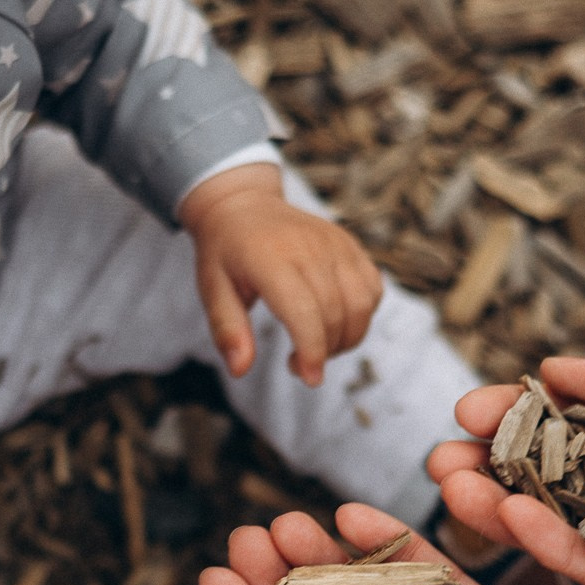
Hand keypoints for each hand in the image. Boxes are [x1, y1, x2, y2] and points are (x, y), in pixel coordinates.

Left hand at [179, 164, 383, 386]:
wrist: (244, 206)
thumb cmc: (225, 254)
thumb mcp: (212, 290)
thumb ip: (227, 329)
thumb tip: (240, 370)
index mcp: (270, 257)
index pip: (304, 312)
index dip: (312, 351)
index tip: (308, 378)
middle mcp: (308, 246)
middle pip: (335, 313)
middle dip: (325, 352)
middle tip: (299, 364)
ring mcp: (334, 243)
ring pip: (361, 304)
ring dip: (347, 338)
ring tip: (318, 346)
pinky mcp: (350, 244)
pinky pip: (372, 289)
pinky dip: (361, 316)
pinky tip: (334, 321)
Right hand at [427, 338, 584, 584]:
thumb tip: (556, 370)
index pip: (567, 430)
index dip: (514, 422)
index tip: (466, 412)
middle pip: (549, 488)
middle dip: (489, 475)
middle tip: (440, 463)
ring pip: (564, 538)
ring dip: (508, 516)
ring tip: (468, 493)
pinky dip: (570, 558)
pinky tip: (535, 527)